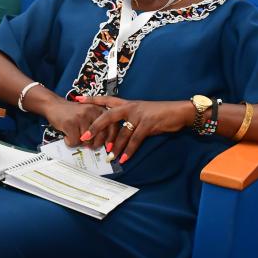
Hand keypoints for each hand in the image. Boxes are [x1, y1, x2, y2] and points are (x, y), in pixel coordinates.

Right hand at [40, 96, 106, 146]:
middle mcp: (93, 111)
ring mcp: (81, 117)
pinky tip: (67, 135)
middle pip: (101, 137)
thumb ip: (100, 126)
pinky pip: (74, 141)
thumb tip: (107, 145)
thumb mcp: (90, 115)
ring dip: (80, 143)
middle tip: (88, 144)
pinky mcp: (70, 123)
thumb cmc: (73, 113)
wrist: (54, 105)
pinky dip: (69, 142)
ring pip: (87, 141)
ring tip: (74, 135)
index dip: (112, 139)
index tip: (108, 147)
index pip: (113, 127)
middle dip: (94, 145)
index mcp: (100, 109)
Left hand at [75, 96, 193, 162]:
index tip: (78, 98)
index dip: (92, 99)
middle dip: (96, 127)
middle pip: (108, 116)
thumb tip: (115, 132)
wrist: (178, 112)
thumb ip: (127, 119)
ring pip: (121, 132)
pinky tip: (123, 159)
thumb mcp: (140, 112)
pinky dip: (129, 151)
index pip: (106, 100)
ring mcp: (139, 115)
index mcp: (127, 103)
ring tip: (108, 156)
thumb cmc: (158, 113)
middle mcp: (130, 107)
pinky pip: (135, 140)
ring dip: (114, 146)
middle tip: (85, 137)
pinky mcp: (148, 124)